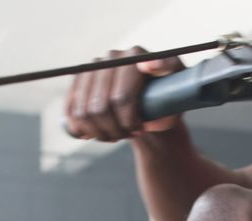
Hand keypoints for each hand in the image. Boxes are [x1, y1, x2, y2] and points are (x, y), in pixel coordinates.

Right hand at [63, 46, 185, 141]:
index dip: (129, 121)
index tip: (141, 128)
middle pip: (100, 107)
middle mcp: (111, 56)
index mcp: (136, 55)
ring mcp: (92, 68)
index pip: (121, 98)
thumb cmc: (169, 102)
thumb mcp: (180, 93)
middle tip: (130, 134)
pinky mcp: (78, 82)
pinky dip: (80, 129)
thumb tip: (149, 65)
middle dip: (116, 129)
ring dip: (100, 132)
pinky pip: (70, 111)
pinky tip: (93, 134)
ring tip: (116, 135)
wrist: (150, 108)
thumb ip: (172, 79)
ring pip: (83, 113)